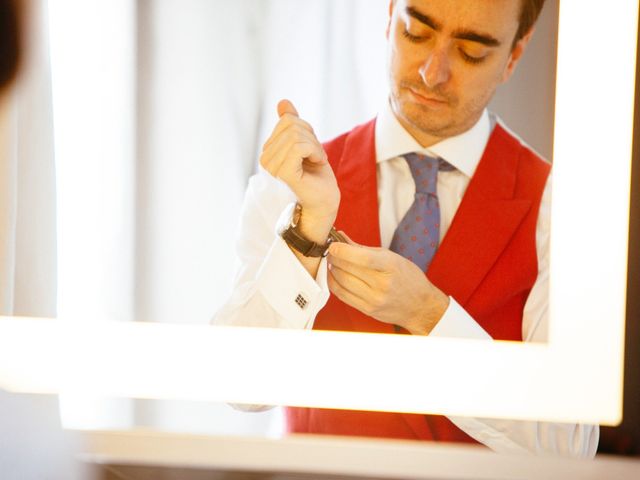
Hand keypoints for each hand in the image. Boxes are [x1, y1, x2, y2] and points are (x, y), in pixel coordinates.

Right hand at [260, 100, 339, 241]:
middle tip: (315, 156)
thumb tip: (283, 102)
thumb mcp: (306, 142)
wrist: (324, 200)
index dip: (307, 131)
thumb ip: (292, 124)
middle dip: (311, 138)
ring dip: (315, 146)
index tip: (311, 150)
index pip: (287, 120)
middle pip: (291, 125)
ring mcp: (272, 166)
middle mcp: (265, 158)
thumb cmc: (316, 175)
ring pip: (296, 135)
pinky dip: (316, 151)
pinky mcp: (283, 173)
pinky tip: (317, 163)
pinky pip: (299, 147)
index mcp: (268, 150)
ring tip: (315, 161)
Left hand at [327, 234, 448, 334]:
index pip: (363, 258)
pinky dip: (334, 283)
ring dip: (332, 270)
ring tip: (333, 263)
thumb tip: (341, 237)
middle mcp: (382, 285)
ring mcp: (374, 299)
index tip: (333, 245)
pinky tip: (334, 276)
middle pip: (348, 270)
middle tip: (332, 251)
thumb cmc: (407, 277)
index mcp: (390, 266)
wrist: (420, 307)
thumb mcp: (391, 257)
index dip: (344, 251)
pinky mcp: (367, 310)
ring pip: (341, 282)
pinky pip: (342, 295)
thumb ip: (363, 249)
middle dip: (334, 258)